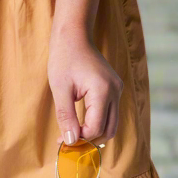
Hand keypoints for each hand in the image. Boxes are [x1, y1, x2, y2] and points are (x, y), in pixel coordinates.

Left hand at [47, 22, 122, 146]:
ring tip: (73, 134)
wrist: (74, 36)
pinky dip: (97, 123)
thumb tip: (70, 141)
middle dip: (89, 140)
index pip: (95, 128)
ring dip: (94, 134)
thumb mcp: (60, 89)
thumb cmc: (64, 58)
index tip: (61, 140)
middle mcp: (115, 91)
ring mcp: (117, 90)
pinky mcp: (114, 89)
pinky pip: (109, 114)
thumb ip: (66, 117)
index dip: (79, 138)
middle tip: (67, 141)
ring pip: (111, 125)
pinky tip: (80, 123)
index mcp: (102, 91)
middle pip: (108, 130)